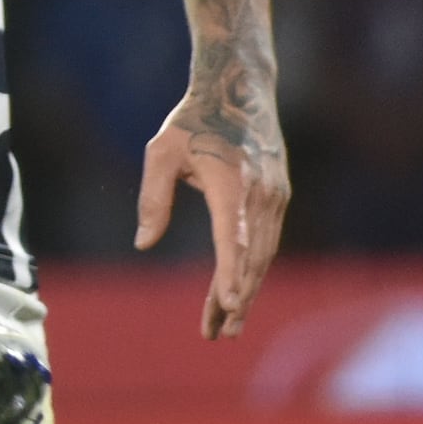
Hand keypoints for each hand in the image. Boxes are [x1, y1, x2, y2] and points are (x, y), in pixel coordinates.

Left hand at [143, 65, 290, 338]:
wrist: (240, 89)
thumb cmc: (191, 121)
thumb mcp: (160, 152)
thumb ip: (153, 198)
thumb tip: (143, 244)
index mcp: (230, 182)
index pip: (231, 237)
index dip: (228, 273)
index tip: (226, 304)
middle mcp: (260, 194)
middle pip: (250, 257)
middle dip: (235, 297)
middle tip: (220, 334)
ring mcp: (275, 197)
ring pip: (261, 254)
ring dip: (245, 290)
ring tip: (227, 325)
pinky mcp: (278, 197)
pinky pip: (267, 242)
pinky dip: (253, 269)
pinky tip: (238, 291)